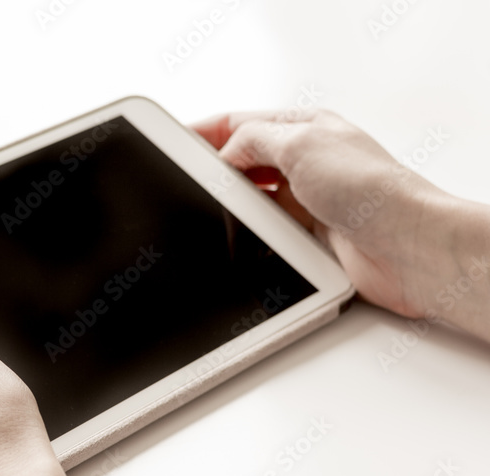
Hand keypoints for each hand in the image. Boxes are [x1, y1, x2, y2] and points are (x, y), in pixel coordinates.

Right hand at [192, 109, 473, 320]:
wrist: (406, 249)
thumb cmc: (373, 191)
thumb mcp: (302, 143)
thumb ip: (254, 140)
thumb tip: (224, 154)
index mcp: (304, 129)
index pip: (240, 125)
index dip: (204, 133)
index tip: (171, 144)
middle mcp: (303, 165)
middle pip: (240, 166)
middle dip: (214, 175)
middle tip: (187, 185)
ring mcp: (304, 204)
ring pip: (248, 205)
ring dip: (234, 212)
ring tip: (215, 217)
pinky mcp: (305, 240)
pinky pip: (262, 239)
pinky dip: (249, 241)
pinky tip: (241, 242)